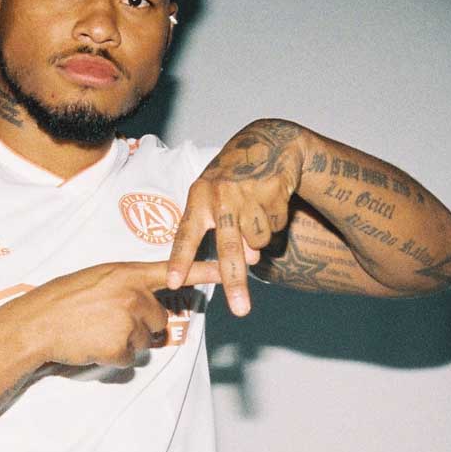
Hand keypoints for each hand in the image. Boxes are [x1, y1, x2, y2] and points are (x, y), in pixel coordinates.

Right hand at [28, 260, 219, 367]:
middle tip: (108, 322)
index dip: (207, 269)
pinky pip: (129, 359)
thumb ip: (125, 285)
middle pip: (159, 319)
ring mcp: (127, 320)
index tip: (238, 266)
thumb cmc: (61, 301)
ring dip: (124, 342)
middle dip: (140, 326)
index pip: (174, 270)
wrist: (35, 323)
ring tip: (96, 332)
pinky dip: (112, 358)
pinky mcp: (118, 345)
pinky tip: (92, 345)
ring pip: (145, 341)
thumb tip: (144, 303)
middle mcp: (132, 294)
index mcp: (126, 273)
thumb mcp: (96, 279)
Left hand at [166, 119, 307, 314]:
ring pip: (258, 241)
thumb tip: (250, 258)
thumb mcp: (215, 198)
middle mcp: (221, 195)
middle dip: (234, 282)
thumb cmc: (234, 178)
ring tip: (255, 213)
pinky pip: (277, 227)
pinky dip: (276, 222)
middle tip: (240, 311)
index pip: (186, 234)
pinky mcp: (274, 190)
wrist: (270, 140)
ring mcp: (249, 192)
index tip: (172, 282)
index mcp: (199, 197)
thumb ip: (225, 232)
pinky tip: (271, 202)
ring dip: (260, 237)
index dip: (180, 260)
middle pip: (228, 247)